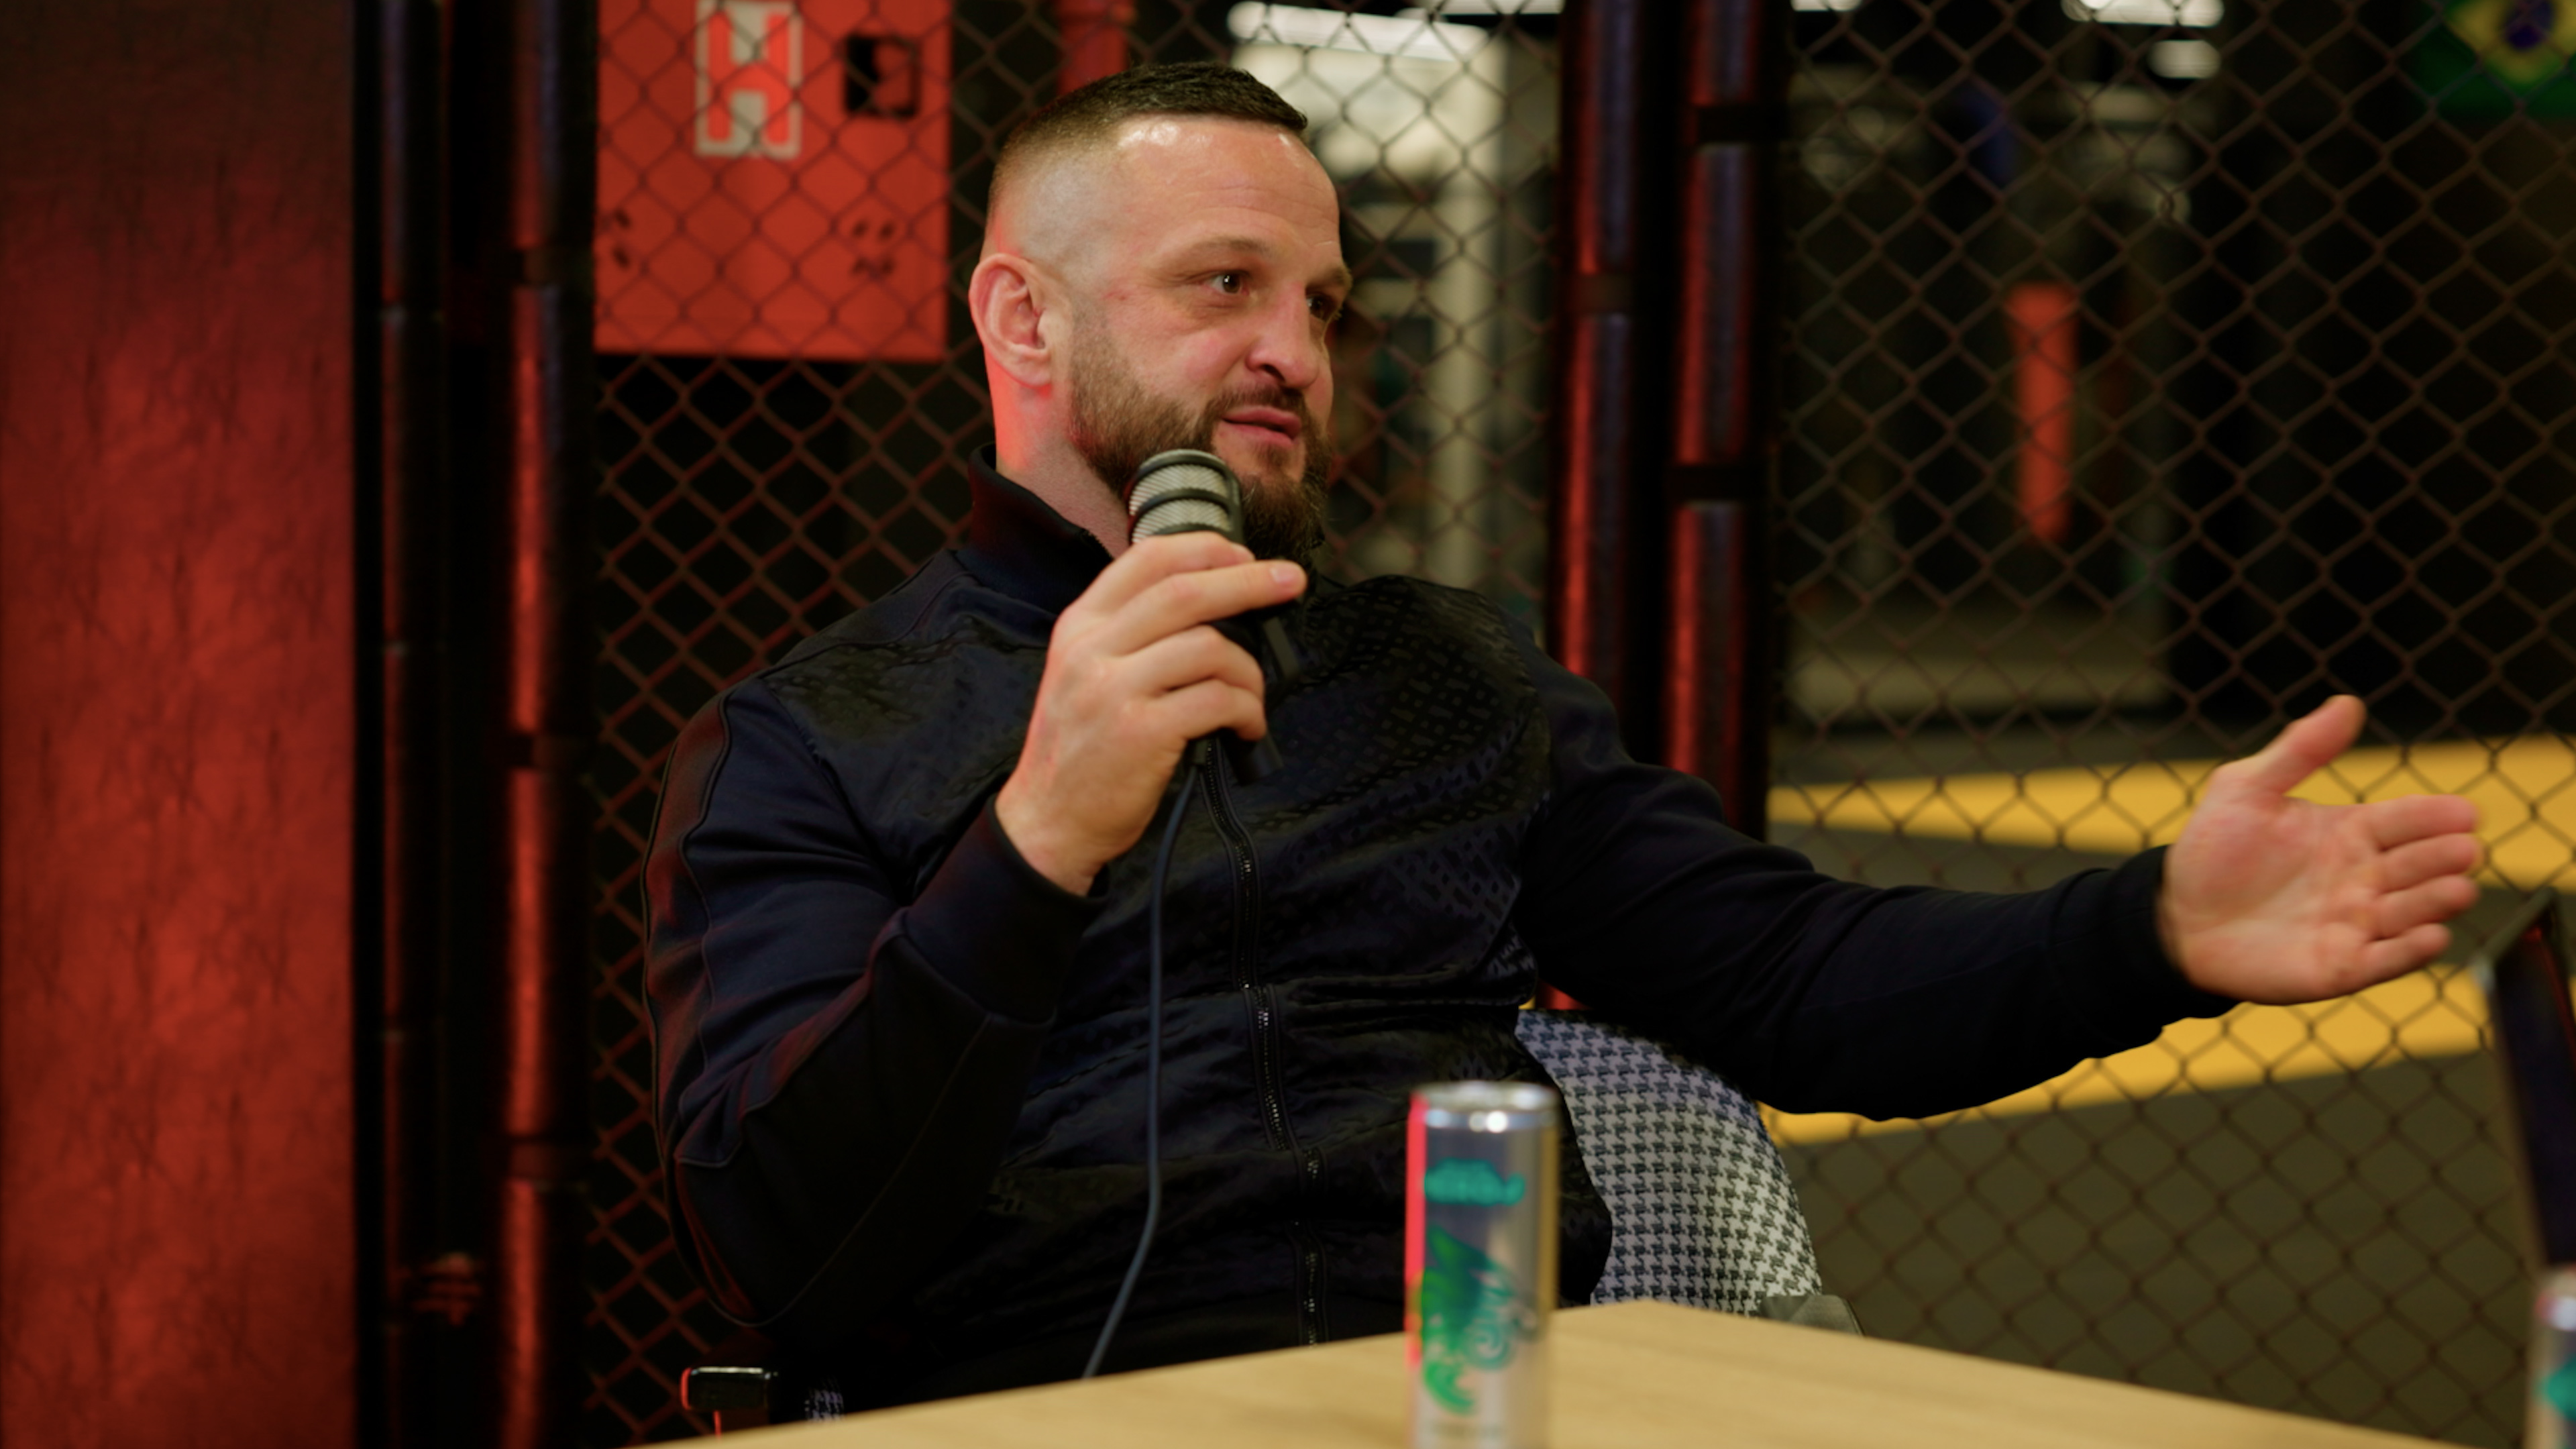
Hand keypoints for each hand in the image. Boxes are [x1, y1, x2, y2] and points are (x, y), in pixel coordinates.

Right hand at [995, 533, 1306, 893]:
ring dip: (1251, 669)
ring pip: (1210, 647)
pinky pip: (1217, 700)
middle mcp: (1091, 648)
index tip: (1246, 555)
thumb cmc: (1081, 750)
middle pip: (1186, 592)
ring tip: (1253, 696)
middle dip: (1250, 582)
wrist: (1048, 821)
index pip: (1147, 559)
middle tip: (1291, 582)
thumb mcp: (1084, 673)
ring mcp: (1113, 689)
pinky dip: (1247, 710)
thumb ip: (1131, 635)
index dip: (1206, 549)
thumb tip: (1217, 607)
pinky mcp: (1140, 733)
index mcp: (1080, 625)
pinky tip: (1246, 727)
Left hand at [2160, 695, 2481, 1003]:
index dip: (2436, 816)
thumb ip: (2299, 750)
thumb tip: (2347, 703)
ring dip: (2436, 901)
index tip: (2466, 812)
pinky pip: (2385, 960)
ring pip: (2411, 911)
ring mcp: (2357, 923)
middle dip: (2445, 857)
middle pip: (2418, 865)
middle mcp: (2364, 878)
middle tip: (2464, 849)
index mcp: (2351, 832)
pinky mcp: (2342, 966)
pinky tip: (2430, 937)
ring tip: (2457, 888)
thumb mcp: (2246, 790)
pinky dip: (2410, 952)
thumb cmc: (2213, 852)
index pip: (2405, 820)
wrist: (2175, 918)